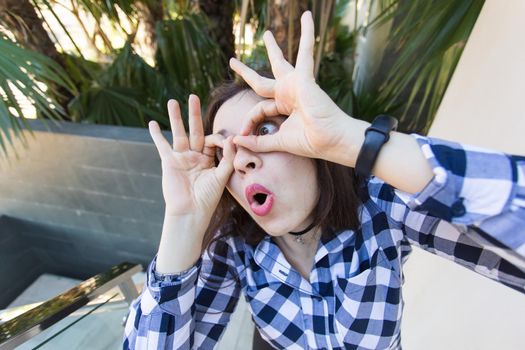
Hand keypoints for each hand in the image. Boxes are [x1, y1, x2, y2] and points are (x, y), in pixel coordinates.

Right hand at [149, 95, 234, 221]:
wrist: (190, 212)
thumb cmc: (207, 198)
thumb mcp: (221, 176)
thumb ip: (228, 158)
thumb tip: (232, 138)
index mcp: (208, 159)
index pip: (212, 140)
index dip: (220, 139)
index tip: (227, 143)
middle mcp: (194, 156)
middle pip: (195, 130)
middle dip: (194, 113)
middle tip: (193, 96)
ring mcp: (181, 158)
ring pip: (178, 133)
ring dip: (175, 117)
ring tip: (172, 101)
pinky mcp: (169, 162)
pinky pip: (162, 145)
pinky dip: (156, 135)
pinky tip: (152, 124)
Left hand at [229, 11, 353, 160]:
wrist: (331, 140)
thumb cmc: (310, 142)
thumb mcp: (278, 141)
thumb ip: (258, 142)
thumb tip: (236, 139)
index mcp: (283, 108)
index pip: (259, 109)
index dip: (249, 121)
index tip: (243, 134)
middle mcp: (288, 94)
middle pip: (262, 81)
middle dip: (247, 72)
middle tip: (233, 61)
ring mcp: (297, 85)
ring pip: (280, 62)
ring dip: (273, 47)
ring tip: (266, 34)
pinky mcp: (305, 78)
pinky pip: (306, 52)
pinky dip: (308, 34)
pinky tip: (307, 17)